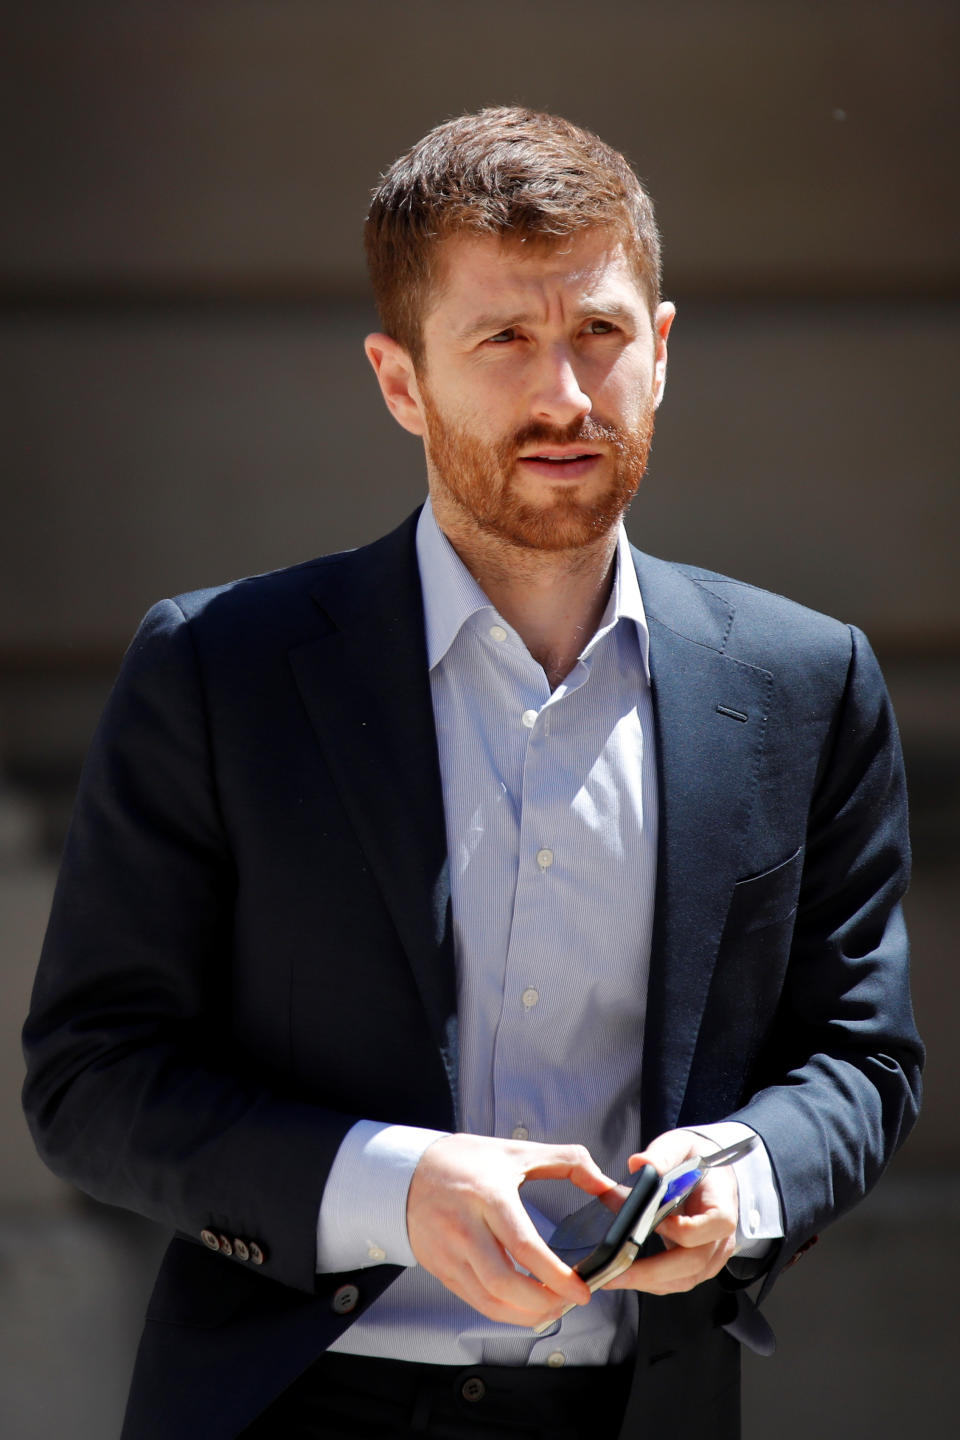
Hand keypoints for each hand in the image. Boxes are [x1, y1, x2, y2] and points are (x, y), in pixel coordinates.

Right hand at [407, 1133, 615, 1326]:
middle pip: (504, 1284)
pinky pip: (475, 1302)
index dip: (555, 1275)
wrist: (406, 1172)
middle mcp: (465, 1228)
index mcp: (488, 1196)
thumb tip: (604, 1183)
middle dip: (543, 1303)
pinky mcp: (441, 1270)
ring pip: (489, 1302)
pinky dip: (504, 1312)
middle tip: (569, 1302)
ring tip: (552, 1308)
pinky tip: (524, 1307)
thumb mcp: (516, 1151)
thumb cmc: (462, 1161)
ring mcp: (449, 1253)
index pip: (524, 1246)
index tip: (581, 1290)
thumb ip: (566, 1161)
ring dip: (525, 1315)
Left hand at [601, 1130, 738, 1295]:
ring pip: (685, 1279)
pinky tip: (628, 1275)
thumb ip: (662, 1155)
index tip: (650, 1222)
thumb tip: (640, 1164)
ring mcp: (711, 1255)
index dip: (679, 1228)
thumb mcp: (681, 1146)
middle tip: (617, 1270)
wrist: (710, 1175)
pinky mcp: (698, 1265)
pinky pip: (678, 1281)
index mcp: (722, 1205)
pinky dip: (653, 1282)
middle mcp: (721, 1237)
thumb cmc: (696, 1160)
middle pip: (694, 1263)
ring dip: (649, 1281)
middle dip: (653, 1271)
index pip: (711, 1225)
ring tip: (614, 1277)